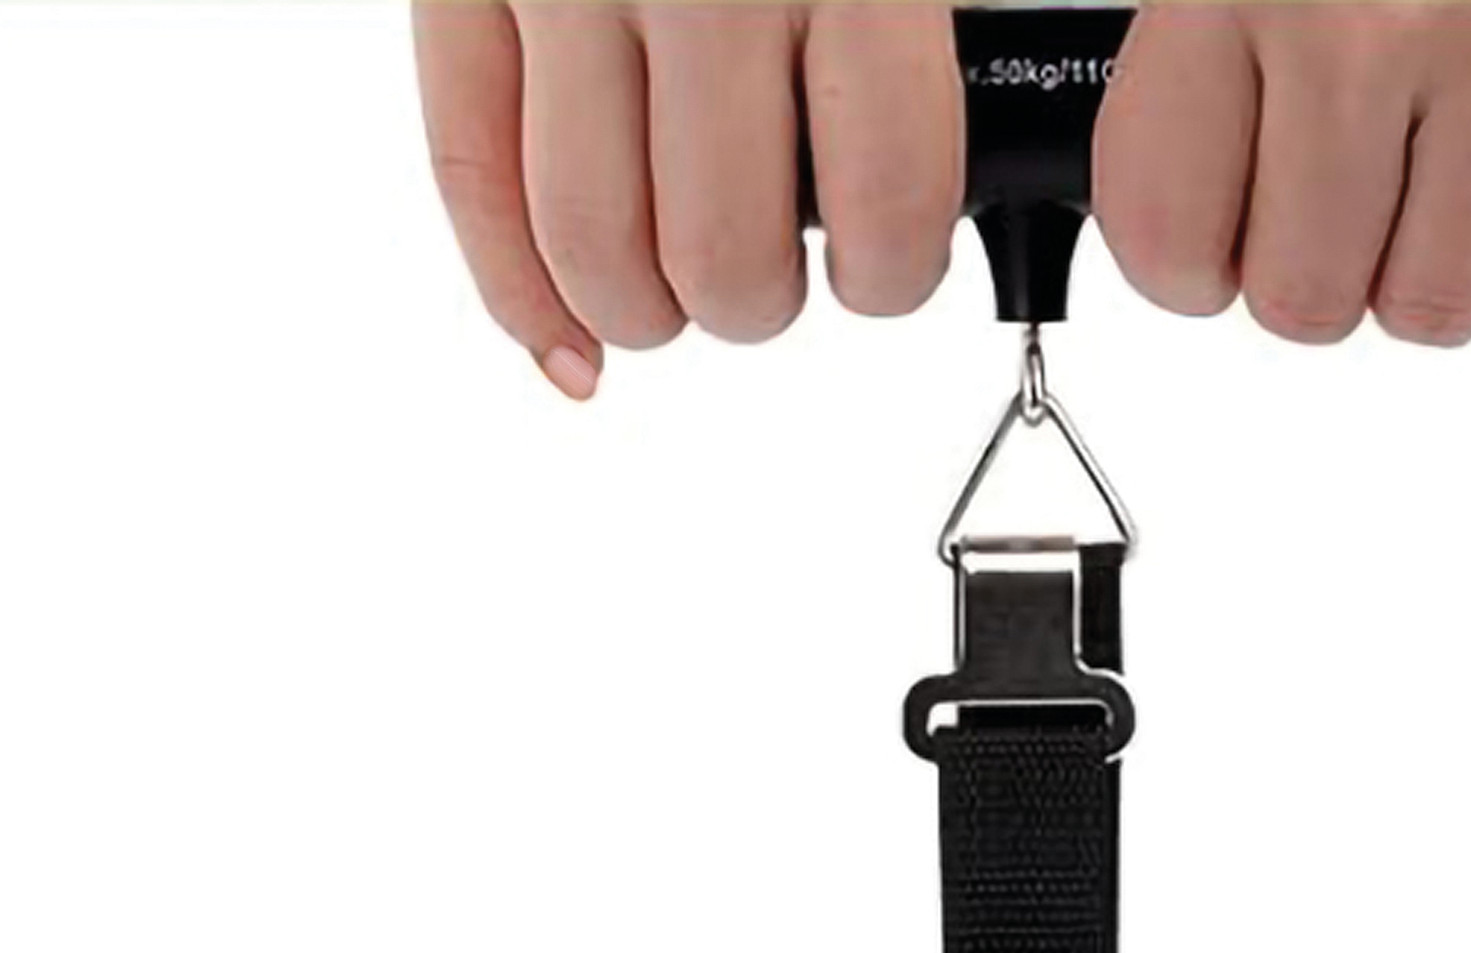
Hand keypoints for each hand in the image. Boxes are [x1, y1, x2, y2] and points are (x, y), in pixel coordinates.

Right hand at [413, 3, 963, 397]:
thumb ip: (929, 8)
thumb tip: (953, 162)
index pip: (883, 199)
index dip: (886, 272)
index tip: (880, 265)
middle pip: (726, 256)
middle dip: (754, 303)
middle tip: (768, 276)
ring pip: (598, 247)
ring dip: (649, 314)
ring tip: (678, 294)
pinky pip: (467, 169)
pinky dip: (515, 293)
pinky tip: (568, 349)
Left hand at [1095, 1, 1470, 343]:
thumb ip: (1199, 85)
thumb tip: (1195, 248)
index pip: (1172, 241)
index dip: (1188, 265)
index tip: (1215, 233)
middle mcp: (1369, 18)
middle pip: (1304, 302)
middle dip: (1309, 276)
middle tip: (1330, 198)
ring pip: (1430, 310)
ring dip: (1415, 281)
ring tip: (1419, 184)